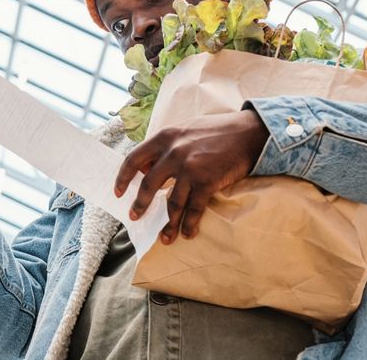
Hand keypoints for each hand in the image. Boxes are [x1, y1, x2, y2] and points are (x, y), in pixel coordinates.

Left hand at [115, 110, 268, 243]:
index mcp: (165, 136)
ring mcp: (190, 167)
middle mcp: (174, 152)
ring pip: (172, 203)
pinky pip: (193, 209)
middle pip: (148, 185)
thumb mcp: (185, 129)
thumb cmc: (217, 131)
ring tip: (165, 238)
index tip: (118, 192)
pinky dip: (189, 224)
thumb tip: (147, 167)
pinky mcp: (207, 181)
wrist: (248, 133)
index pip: (134, 159)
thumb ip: (166, 145)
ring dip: (168, 224)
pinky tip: (187, 234)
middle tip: (135, 217)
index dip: (123, 178)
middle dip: (140, 205)